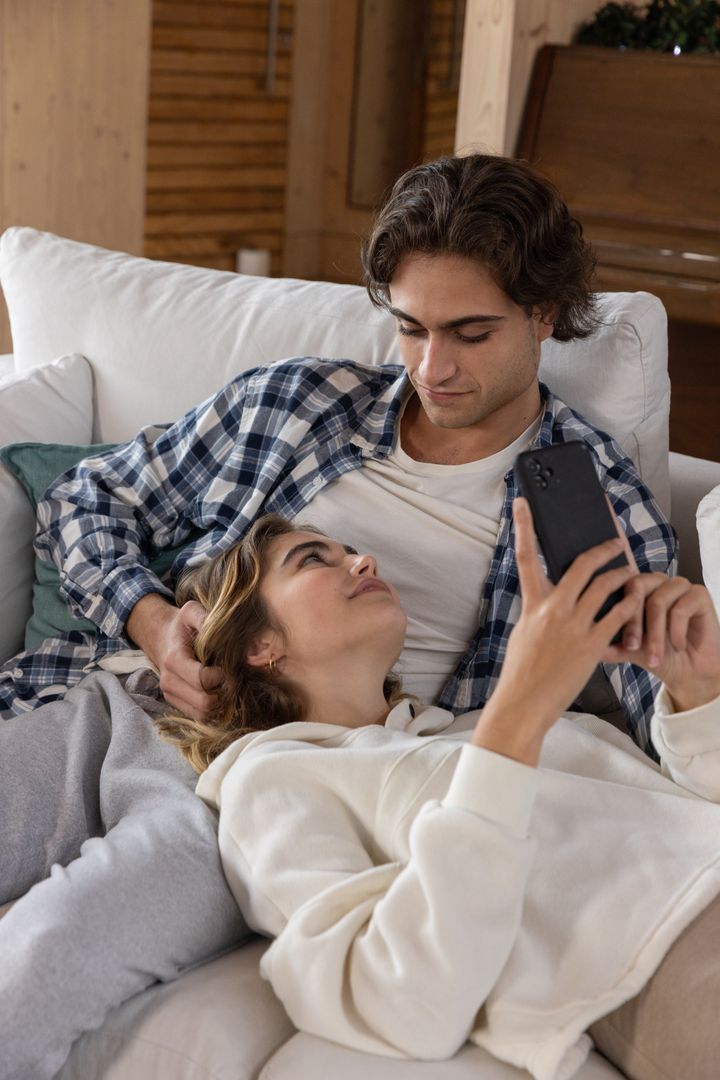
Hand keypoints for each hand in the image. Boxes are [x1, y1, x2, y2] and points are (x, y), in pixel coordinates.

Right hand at [127, 594, 222, 719]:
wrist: (161, 637)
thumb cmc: (181, 625)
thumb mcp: (191, 612)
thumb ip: (206, 619)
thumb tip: (228, 631)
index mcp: (174, 660)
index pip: (201, 680)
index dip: (221, 676)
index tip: (229, 666)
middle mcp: (169, 681)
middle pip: (204, 702)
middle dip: (223, 692)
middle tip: (232, 678)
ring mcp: (170, 694)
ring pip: (202, 713)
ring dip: (220, 703)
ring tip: (226, 685)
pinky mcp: (175, 702)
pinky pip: (198, 716)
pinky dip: (213, 709)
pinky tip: (218, 691)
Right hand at [472, 498, 638, 763]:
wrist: (523, 703)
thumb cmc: (521, 671)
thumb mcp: (523, 632)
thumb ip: (539, 611)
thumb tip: (550, 599)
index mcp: (532, 604)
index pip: (525, 556)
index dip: (524, 526)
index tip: (523, 502)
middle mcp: (552, 609)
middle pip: (582, 565)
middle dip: (603, 549)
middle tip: (617, 543)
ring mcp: (573, 625)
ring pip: (606, 586)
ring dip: (623, 576)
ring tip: (633, 574)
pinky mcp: (592, 644)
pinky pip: (618, 616)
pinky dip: (629, 607)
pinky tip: (636, 603)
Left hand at [604, 573, 719, 711]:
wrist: (692, 672)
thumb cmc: (660, 656)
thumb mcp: (632, 653)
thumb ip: (613, 647)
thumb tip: (593, 648)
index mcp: (636, 588)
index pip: (618, 587)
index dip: (615, 612)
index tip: (613, 639)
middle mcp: (656, 581)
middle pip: (637, 588)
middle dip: (633, 622)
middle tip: (632, 647)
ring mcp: (678, 585)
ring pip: (658, 601)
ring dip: (655, 634)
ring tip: (654, 656)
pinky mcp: (699, 594)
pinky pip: (681, 609)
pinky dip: (676, 632)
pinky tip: (678, 646)